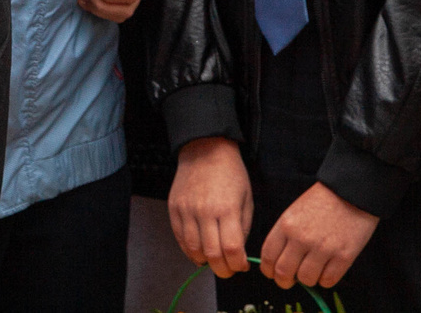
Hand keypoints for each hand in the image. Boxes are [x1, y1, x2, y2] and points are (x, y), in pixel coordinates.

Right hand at [168, 136, 252, 277]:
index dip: (238, 264)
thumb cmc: (231, 174)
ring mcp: (186, 210)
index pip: (231, 249)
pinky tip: (199, 252)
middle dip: (222, 269)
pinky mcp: (174, 208)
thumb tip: (236, 254)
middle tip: (228, 270)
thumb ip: (242, 228)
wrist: (205, 149)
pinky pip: (179, 237)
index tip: (242, 266)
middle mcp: (204, 211)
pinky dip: (189, 250)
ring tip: (213, 261)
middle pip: (211, 254)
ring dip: (204, 261)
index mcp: (226, 209)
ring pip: (193, 249)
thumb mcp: (246, 200)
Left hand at [260, 182, 378, 290]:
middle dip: (284, 281)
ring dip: (308, 279)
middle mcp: (301, 238)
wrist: (351, 192)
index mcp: (286, 225)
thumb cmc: (321, 202)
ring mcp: (323, 248)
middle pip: (284, 272)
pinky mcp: (344, 256)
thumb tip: (278, 261)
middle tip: (290, 280)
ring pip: (306, 280)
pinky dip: (326, 280)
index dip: (268, 270)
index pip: (268, 256)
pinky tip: (327, 270)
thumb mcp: (294, 212)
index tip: (272, 273)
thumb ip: (284, 235)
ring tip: (312, 270)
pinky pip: (328, 281)